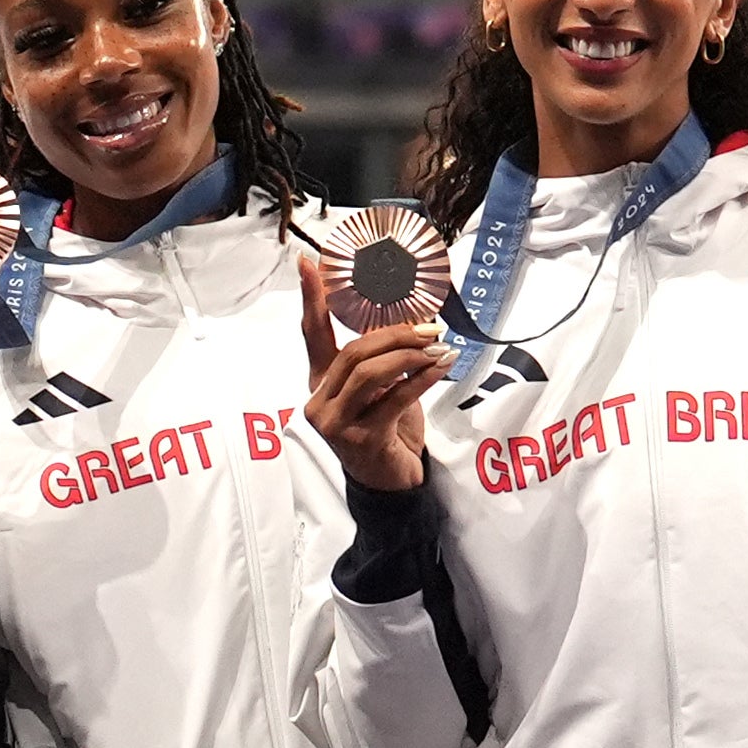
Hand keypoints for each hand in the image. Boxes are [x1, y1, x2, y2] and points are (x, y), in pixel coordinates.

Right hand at [296, 256, 443, 492]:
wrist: (391, 483)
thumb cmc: (386, 429)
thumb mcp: (381, 388)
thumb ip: (382, 358)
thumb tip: (411, 319)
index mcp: (320, 383)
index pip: (312, 333)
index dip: (312, 299)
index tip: (308, 264)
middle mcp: (320, 402)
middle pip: (353, 352)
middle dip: (395, 334)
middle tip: (429, 328)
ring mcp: (336, 423)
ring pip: (370, 373)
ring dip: (410, 356)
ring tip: (438, 348)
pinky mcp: (360, 440)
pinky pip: (394, 399)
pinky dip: (421, 379)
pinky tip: (439, 368)